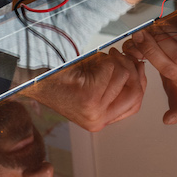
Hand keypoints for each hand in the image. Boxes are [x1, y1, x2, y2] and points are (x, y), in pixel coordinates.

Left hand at [29, 48, 146, 131]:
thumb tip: (139, 68)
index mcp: (100, 121)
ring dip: (115, 61)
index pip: (135, 105)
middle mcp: (98, 120)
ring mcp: (94, 110)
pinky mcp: (89, 97)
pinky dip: (105, 59)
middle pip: (135, 93)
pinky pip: (113, 70)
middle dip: (132, 69)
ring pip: (125, 76)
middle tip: (120, 55)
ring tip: (99, 59)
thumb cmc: (62, 78)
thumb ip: (116, 85)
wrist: (36, 79)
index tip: (136, 65)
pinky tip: (93, 59)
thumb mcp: (93, 86)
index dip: (139, 83)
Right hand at [121, 26, 176, 123]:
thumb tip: (129, 49)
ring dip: (164, 38)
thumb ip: (144, 54)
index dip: (176, 111)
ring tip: (154, 28)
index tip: (168, 119)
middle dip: (152, 49)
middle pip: (172, 67)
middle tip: (139, 36)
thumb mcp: (159, 53)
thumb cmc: (173, 40)